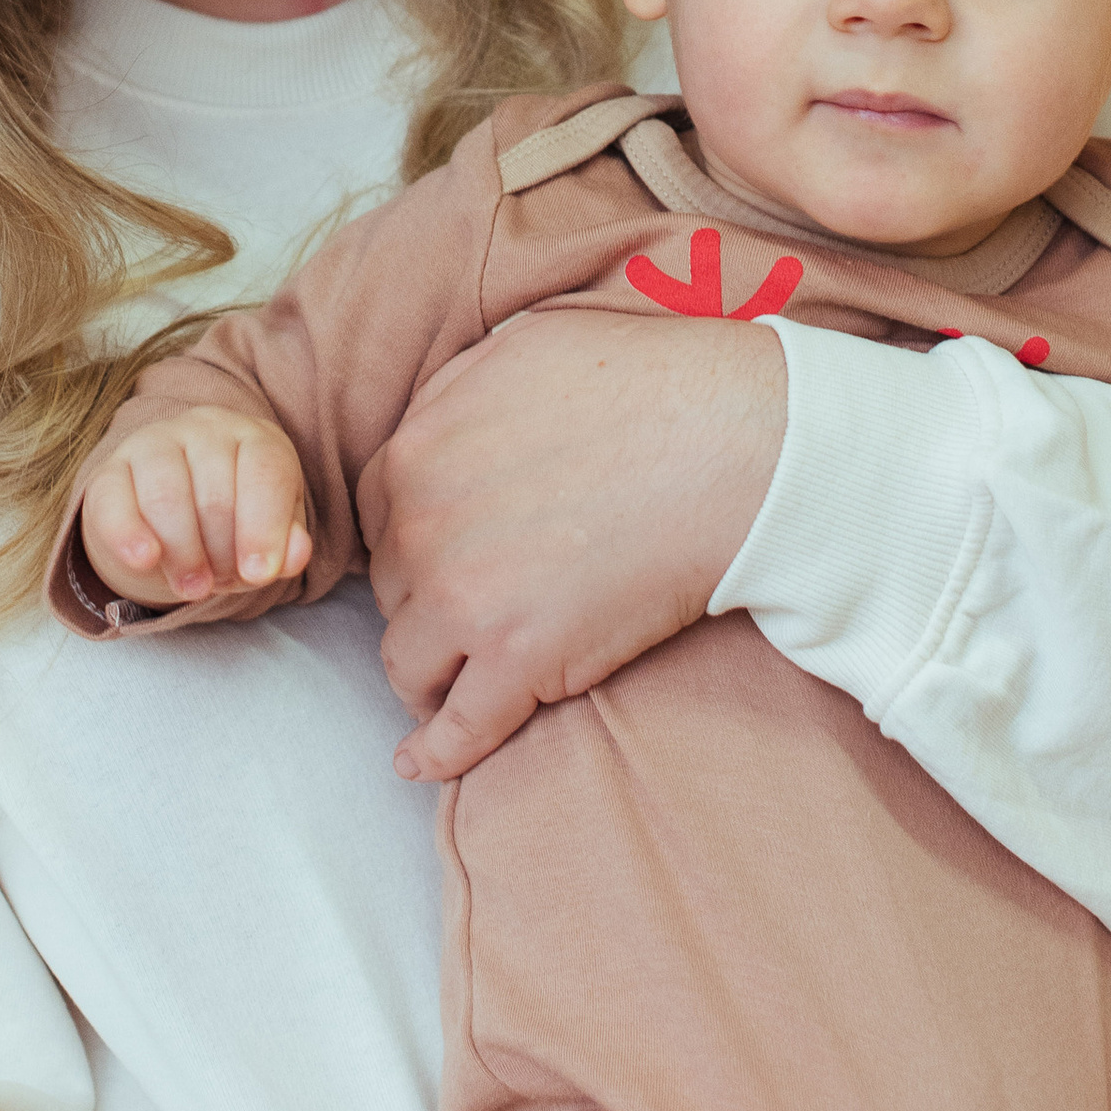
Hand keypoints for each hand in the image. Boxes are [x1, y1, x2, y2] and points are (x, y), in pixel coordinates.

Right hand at [77, 409, 312, 608]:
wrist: (173, 507)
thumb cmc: (235, 518)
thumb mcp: (270, 530)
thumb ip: (287, 544)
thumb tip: (293, 558)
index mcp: (254, 438)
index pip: (266, 471)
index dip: (264, 527)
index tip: (259, 574)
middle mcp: (205, 429)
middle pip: (217, 493)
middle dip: (223, 552)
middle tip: (222, 584)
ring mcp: (153, 443)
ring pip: (167, 496)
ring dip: (183, 553)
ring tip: (194, 588)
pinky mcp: (109, 470)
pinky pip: (113, 501)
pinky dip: (128, 535)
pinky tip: (144, 561)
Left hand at [361, 313, 787, 780]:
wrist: (733, 444)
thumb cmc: (648, 384)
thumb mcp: (522, 348)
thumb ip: (455, 391)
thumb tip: (432, 423)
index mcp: (416, 449)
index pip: (378, 517)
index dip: (409, 542)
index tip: (439, 559)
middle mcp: (421, 526)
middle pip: (393, 588)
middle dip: (424, 601)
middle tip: (474, 609)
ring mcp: (464, 599)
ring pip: (408, 661)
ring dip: (429, 672)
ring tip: (455, 682)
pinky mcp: (518, 662)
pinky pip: (456, 728)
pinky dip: (433, 752)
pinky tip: (419, 762)